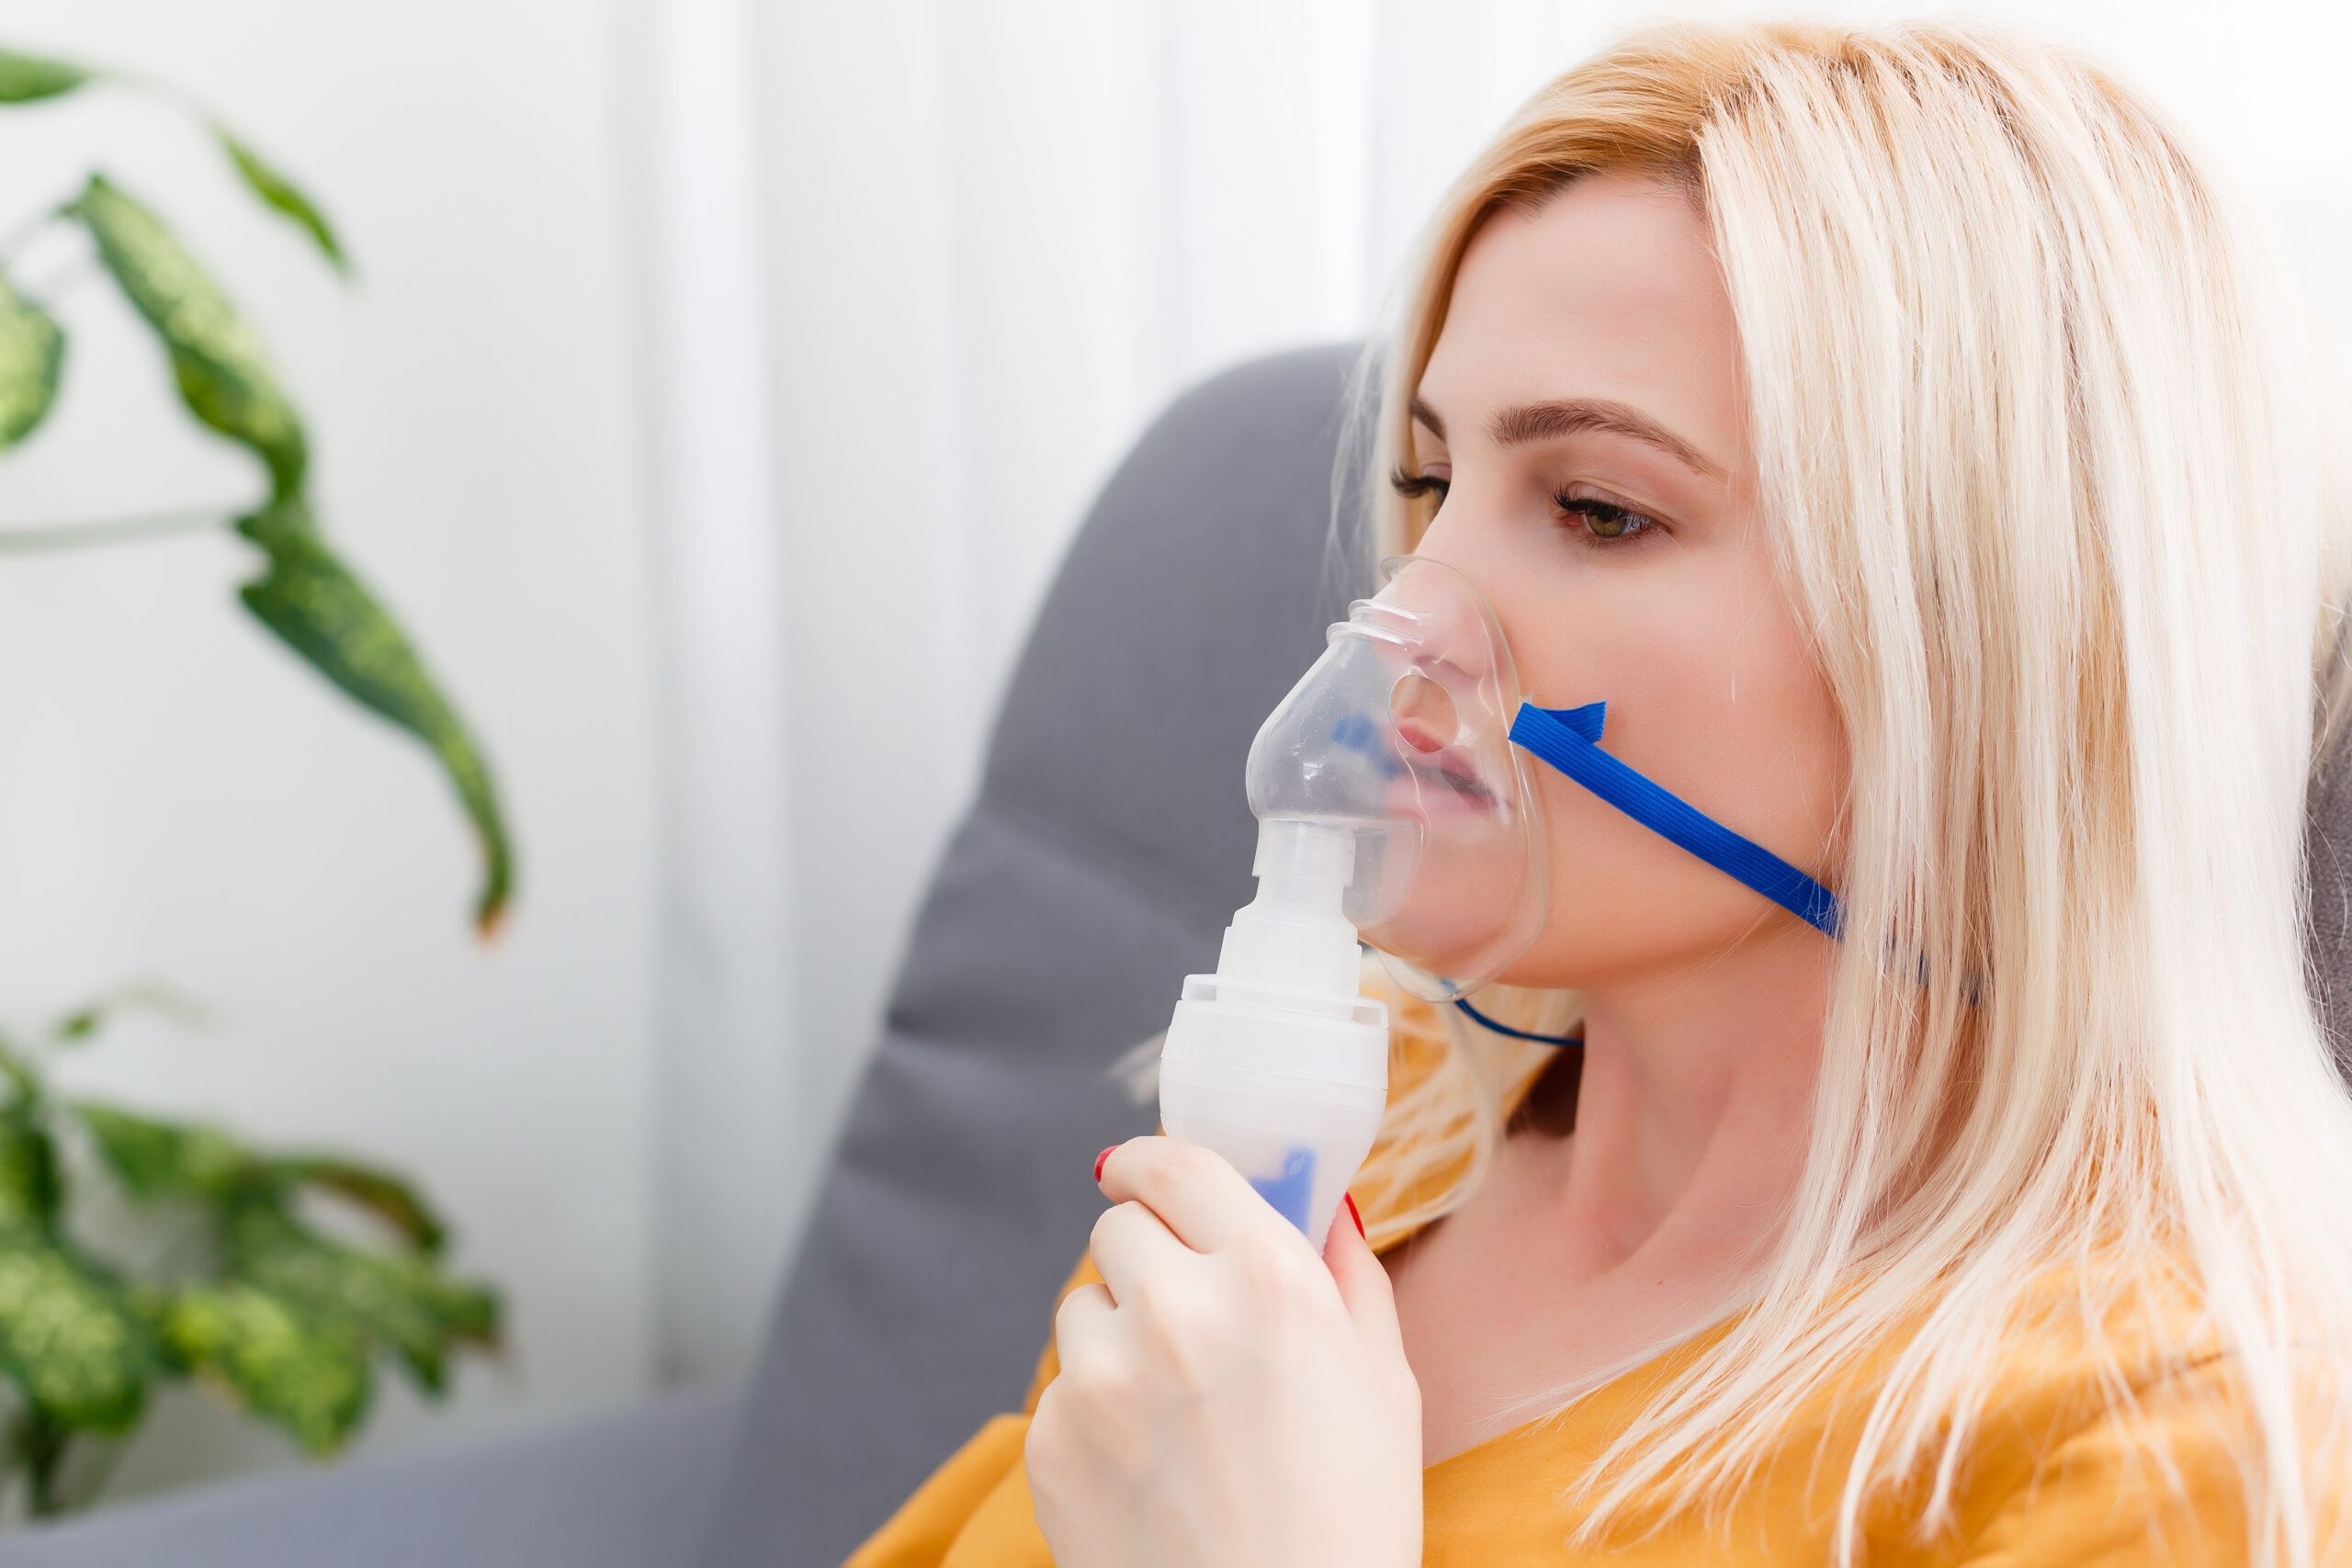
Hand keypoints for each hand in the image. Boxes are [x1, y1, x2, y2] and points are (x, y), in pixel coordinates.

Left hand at [1024, 1136, 1422, 1567]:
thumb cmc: (1349, 1523)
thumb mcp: (1385, 1383)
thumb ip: (1345, 1272)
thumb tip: (1320, 1201)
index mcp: (1268, 1277)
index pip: (1176, 1163)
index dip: (1154, 1164)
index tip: (1144, 1173)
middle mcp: (1176, 1307)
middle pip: (1119, 1227)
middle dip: (1147, 1256)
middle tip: (1183, 1314)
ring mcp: (1102, 1375)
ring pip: (1082, 1305)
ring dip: (1116, 1333)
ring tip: (1173, 1411)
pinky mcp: (1052, 1439)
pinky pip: (1061, 1388)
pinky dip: (1095, 1412)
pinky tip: (1149, 1467)